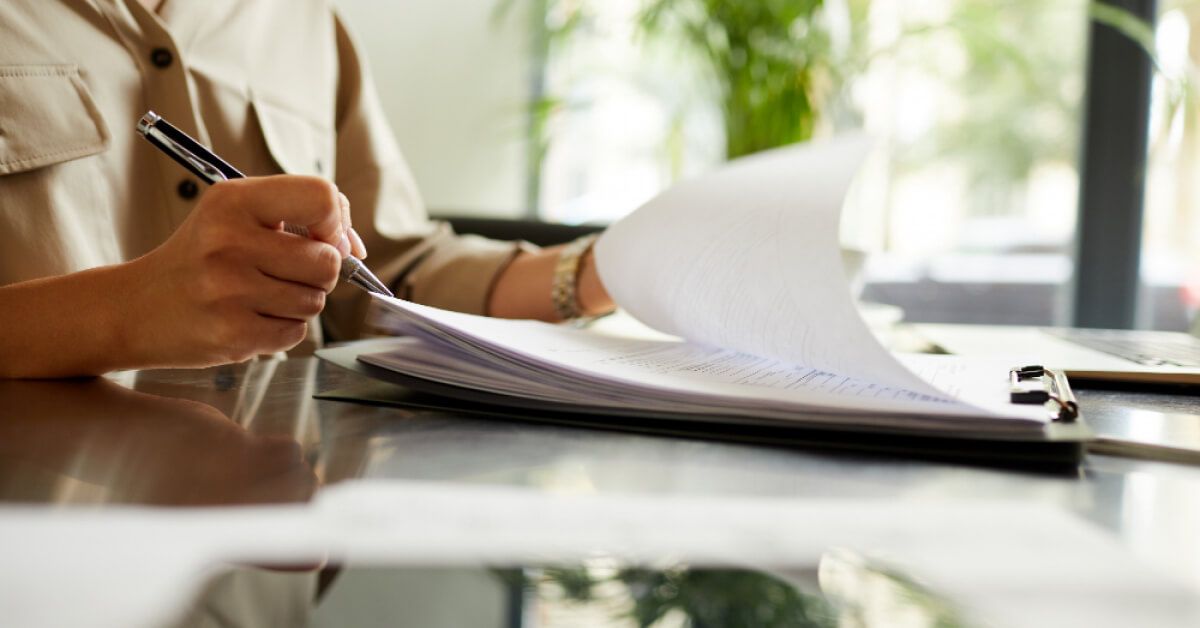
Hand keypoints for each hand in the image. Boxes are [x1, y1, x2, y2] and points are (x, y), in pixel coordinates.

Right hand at [123, 176, 367, 367]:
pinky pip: (296, 332)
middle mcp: (229, 242)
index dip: (337, 222)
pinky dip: (282, 328)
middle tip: (283, 271)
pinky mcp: (232, 334)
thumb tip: (353, 247)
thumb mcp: (236, 214)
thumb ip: (299, 217)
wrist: (135, 308)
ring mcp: (229, 291)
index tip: (325, 238)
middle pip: (327, 261)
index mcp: (233, 201)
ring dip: (298, 302)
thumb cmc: (199, 258)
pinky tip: (249, 317)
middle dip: (317, 272)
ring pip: (315, 300)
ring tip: (257, 295)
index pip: (321, 197)